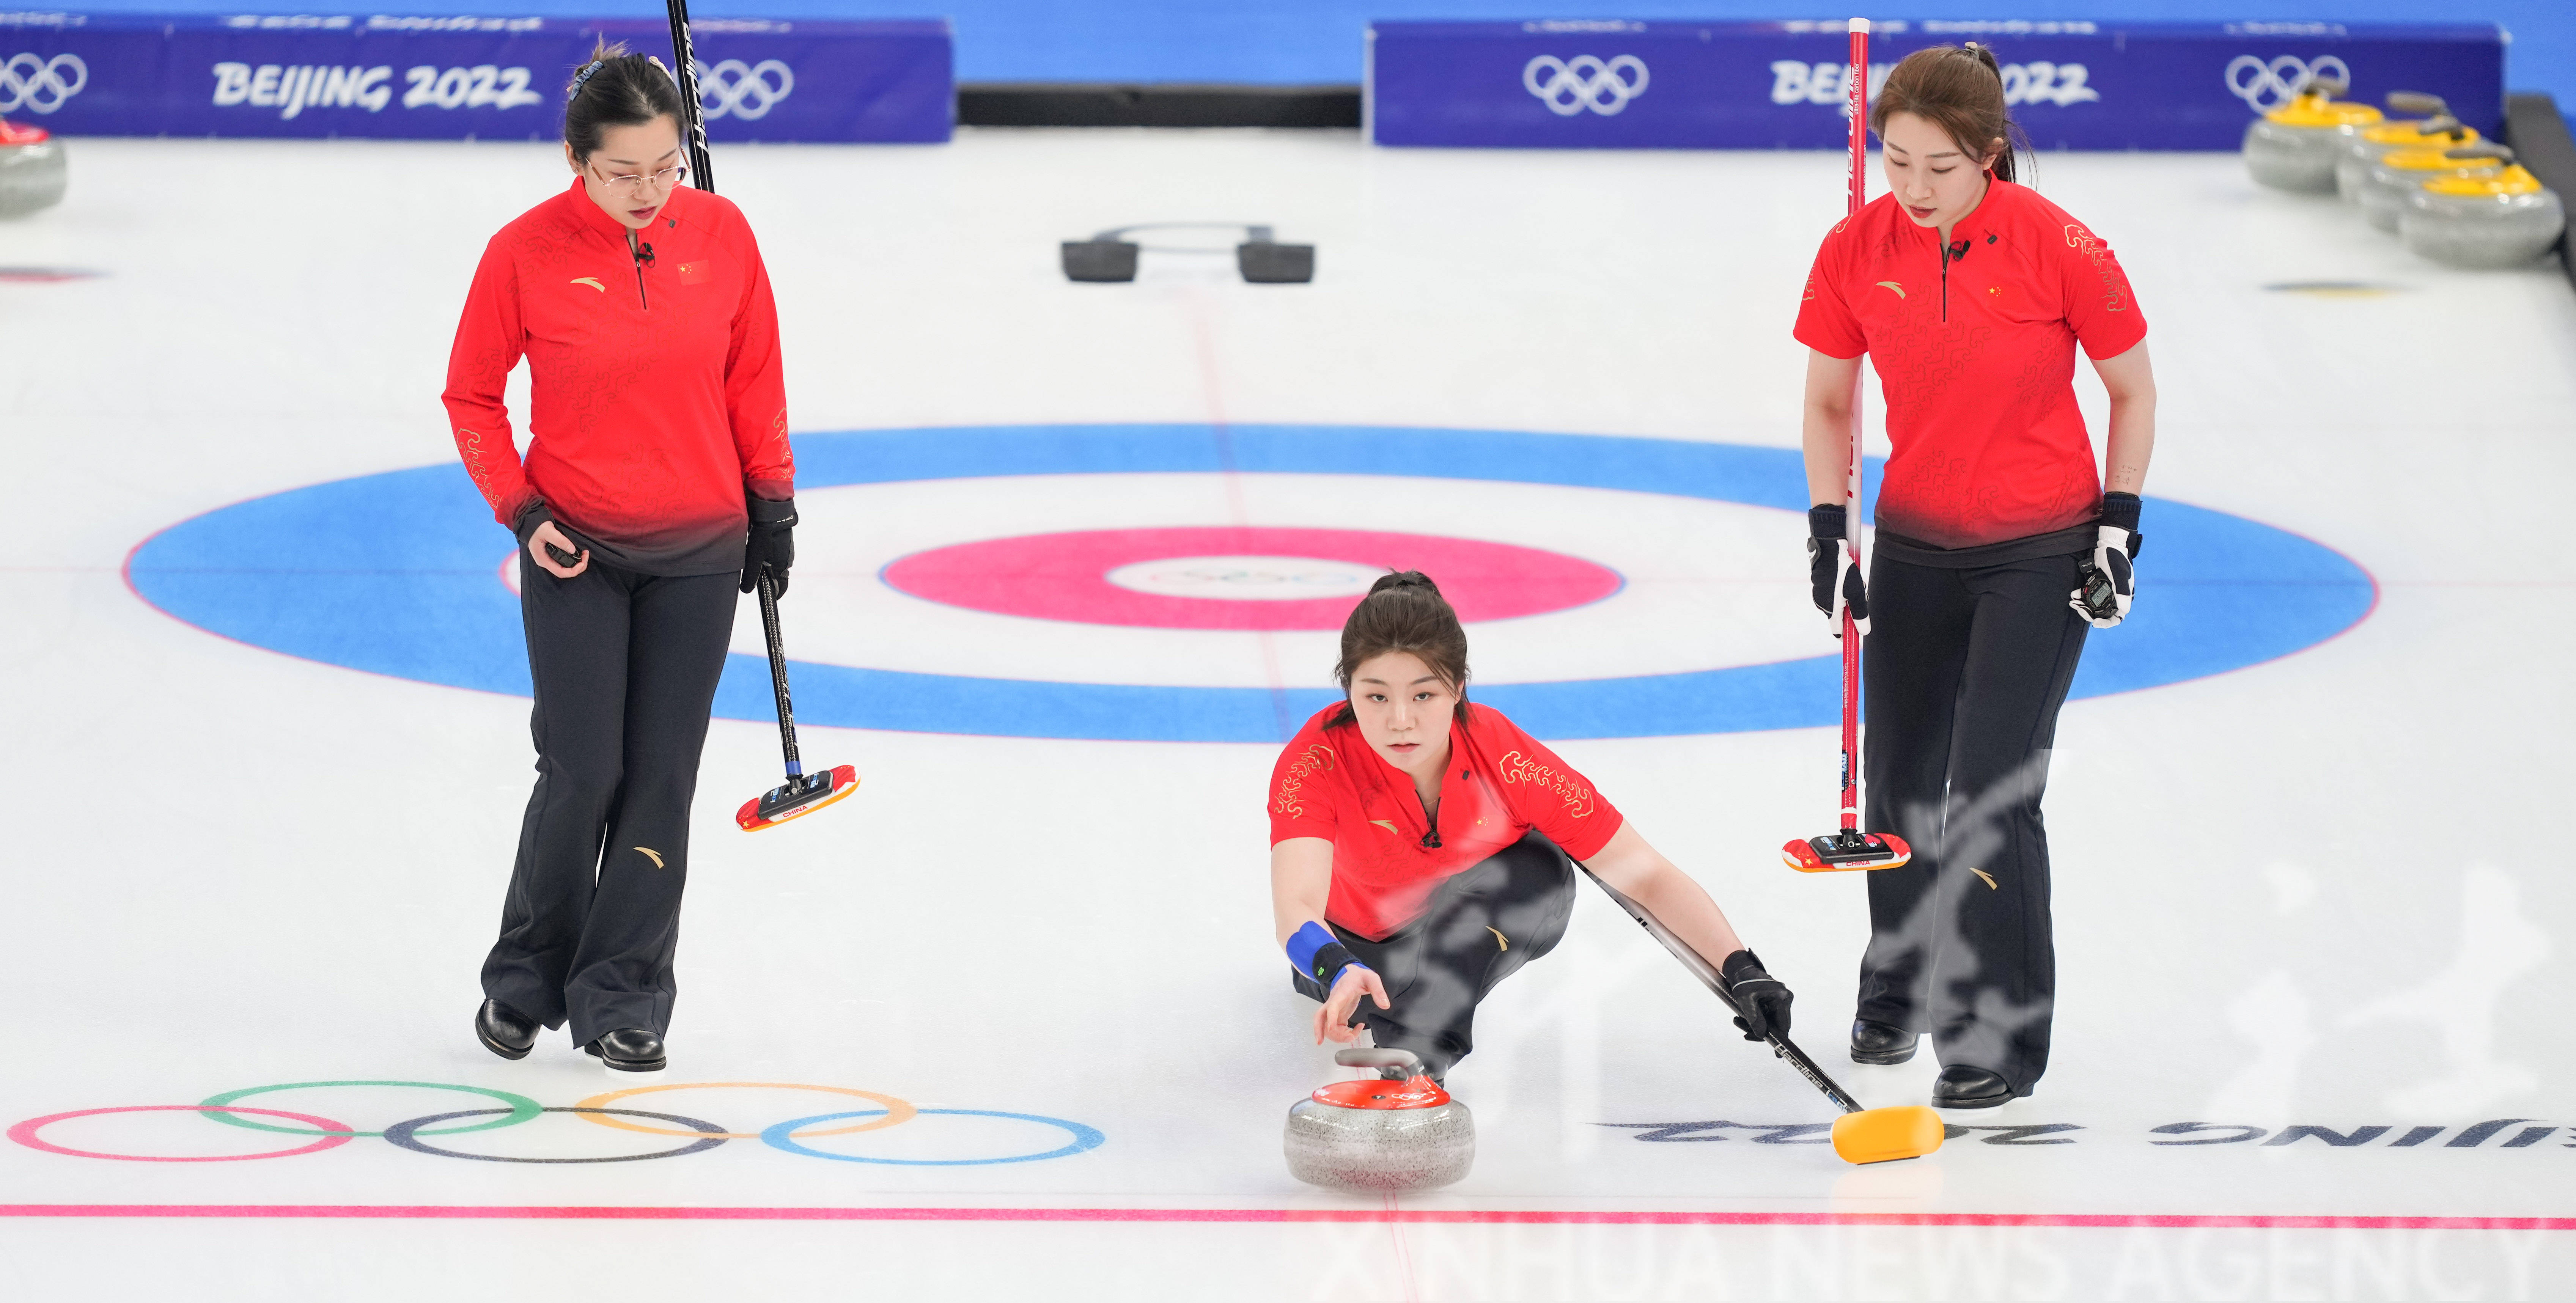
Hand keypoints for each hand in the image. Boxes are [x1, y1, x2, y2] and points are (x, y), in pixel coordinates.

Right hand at [524, 518, 586, 578]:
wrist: (531, 523)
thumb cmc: (537, 528)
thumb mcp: (548, 531)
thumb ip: (559, 540)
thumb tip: (572, 549)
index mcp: (543, 560)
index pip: (560, 572)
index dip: (573, 571)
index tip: (582, 563)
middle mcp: (546, 562)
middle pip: (565, 571)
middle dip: (578, 566)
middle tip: (586, 555)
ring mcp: (549, 559)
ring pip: (566, 567)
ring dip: (577, 563)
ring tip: (584, 554)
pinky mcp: (553, 555)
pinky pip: (565, 561)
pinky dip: (573, 559)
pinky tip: (578, 553)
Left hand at [742, 494, 796, 597]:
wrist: (772, 512)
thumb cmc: (765, 535)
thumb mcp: (754, 557)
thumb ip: (751, 575)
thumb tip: (747, 590)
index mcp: (782, 566)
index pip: (783, 586)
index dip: (776, 593)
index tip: (771, 598)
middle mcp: (787, 558)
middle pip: (778, 574)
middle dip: (769, 578)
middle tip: (757, 579)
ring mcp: (785, 548)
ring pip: (775, 562)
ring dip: (766, 565)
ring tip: (754, 562)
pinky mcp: (781, 539)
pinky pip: (774, 552)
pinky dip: (766, 554)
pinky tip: (757, 549)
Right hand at [1313, 965, 1389, 1044]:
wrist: (1351, 974)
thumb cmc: (1358, 976)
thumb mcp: (1371, 979)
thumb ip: (1378, 991)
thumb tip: (1385, 1005)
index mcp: (1341, 993)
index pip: (1332, 1005)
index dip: (1330, 1017)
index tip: (1330, 1028)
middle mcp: (1334, 1002)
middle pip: (1319, 1017)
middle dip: (1318, 1030)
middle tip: (1321, 1042)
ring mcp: (1335, 1010)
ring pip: (1326, 1025)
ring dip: (1336, 1035)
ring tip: (1352, 1035)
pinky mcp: (1338, 1015)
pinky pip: (1335, 1028)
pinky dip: (1342, 1035)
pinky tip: (1353, 1032)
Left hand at [1720, 948, 1792, 1041]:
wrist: (1738, 968)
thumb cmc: (1742, 981)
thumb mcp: (1746, 1002)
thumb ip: (1754, 1020)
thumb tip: (1761, 1035)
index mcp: (1782, 997)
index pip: (1784, 1024)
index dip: (1780, 1039)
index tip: (1777, 1052)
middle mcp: (1784, 999)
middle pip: (1776, 1024)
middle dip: (1760, 1031)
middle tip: (1745, 1034)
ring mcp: (1778, 1000)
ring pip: (1769, 1021)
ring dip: (1754, 1025)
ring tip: (1737, 1021)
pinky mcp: (1772, 1001)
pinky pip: (1766, 1016)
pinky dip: (1754, 1019)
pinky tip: (1741, 1017)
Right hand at [1808, 504, 1869, 636]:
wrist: (1829, 549)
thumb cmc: (1843, 571)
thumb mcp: (1856, 594)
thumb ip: (1860, 614)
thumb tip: (1864, 631)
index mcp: (1830, 610)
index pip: (1838, 632)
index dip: (1848, 635)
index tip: (1858, 633)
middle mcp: (1821, 604)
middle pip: (1840, 617)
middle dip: (1851, 611)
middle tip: (1860, 595)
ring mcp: (1819, 594)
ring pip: (1838, 604)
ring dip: (1848, 598)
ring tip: (1854, 582)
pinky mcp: (1819, 584)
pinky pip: (1834, 593)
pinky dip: (1842, 589)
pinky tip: (1847, 576)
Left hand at [2070, 493, 2142, 628]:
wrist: (2108, 544)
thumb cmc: (2117, 560)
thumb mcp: (2120, 576)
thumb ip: (2122, 593)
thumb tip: (2124, 611)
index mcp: (2124, 597)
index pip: (2117, 617)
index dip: (2107, 623)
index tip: (2095, 623)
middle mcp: (2115, 596)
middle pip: (2102, 612)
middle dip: (2089, 613)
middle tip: (2079, 609)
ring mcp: (2105, 590)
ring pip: (2093, 605)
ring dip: (2082, 605)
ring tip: (2073, 602)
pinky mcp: (2097, 584)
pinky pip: (2088, 594)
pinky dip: (2080, 596)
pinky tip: (2073, 594)